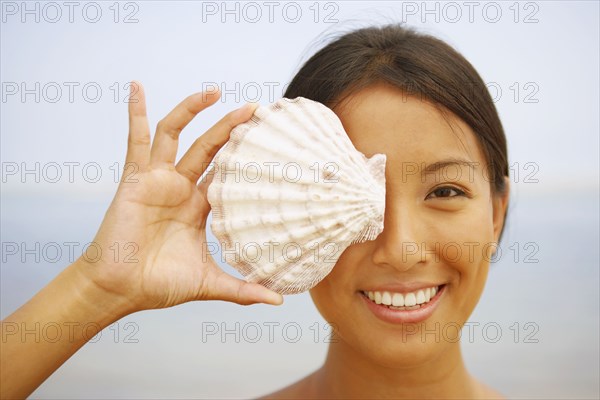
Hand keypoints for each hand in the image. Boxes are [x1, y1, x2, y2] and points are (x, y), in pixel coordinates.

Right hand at [76, 82, 282, 312]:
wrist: (120, 290)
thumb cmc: (159, 285)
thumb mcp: (209, 283)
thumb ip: (242, 289)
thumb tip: (278, 301)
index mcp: (199, 207)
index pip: (226, 173)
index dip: (244, 157)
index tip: (269, 141)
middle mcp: (180, 188)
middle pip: (209, 147)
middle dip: (231, 127)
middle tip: (256, 108)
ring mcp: (157, 179)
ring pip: (177, 134)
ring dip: (192, 110)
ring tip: (215, 92)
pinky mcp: (135, 178)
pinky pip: (136, 139)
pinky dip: (136, 113)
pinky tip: (137, 87)